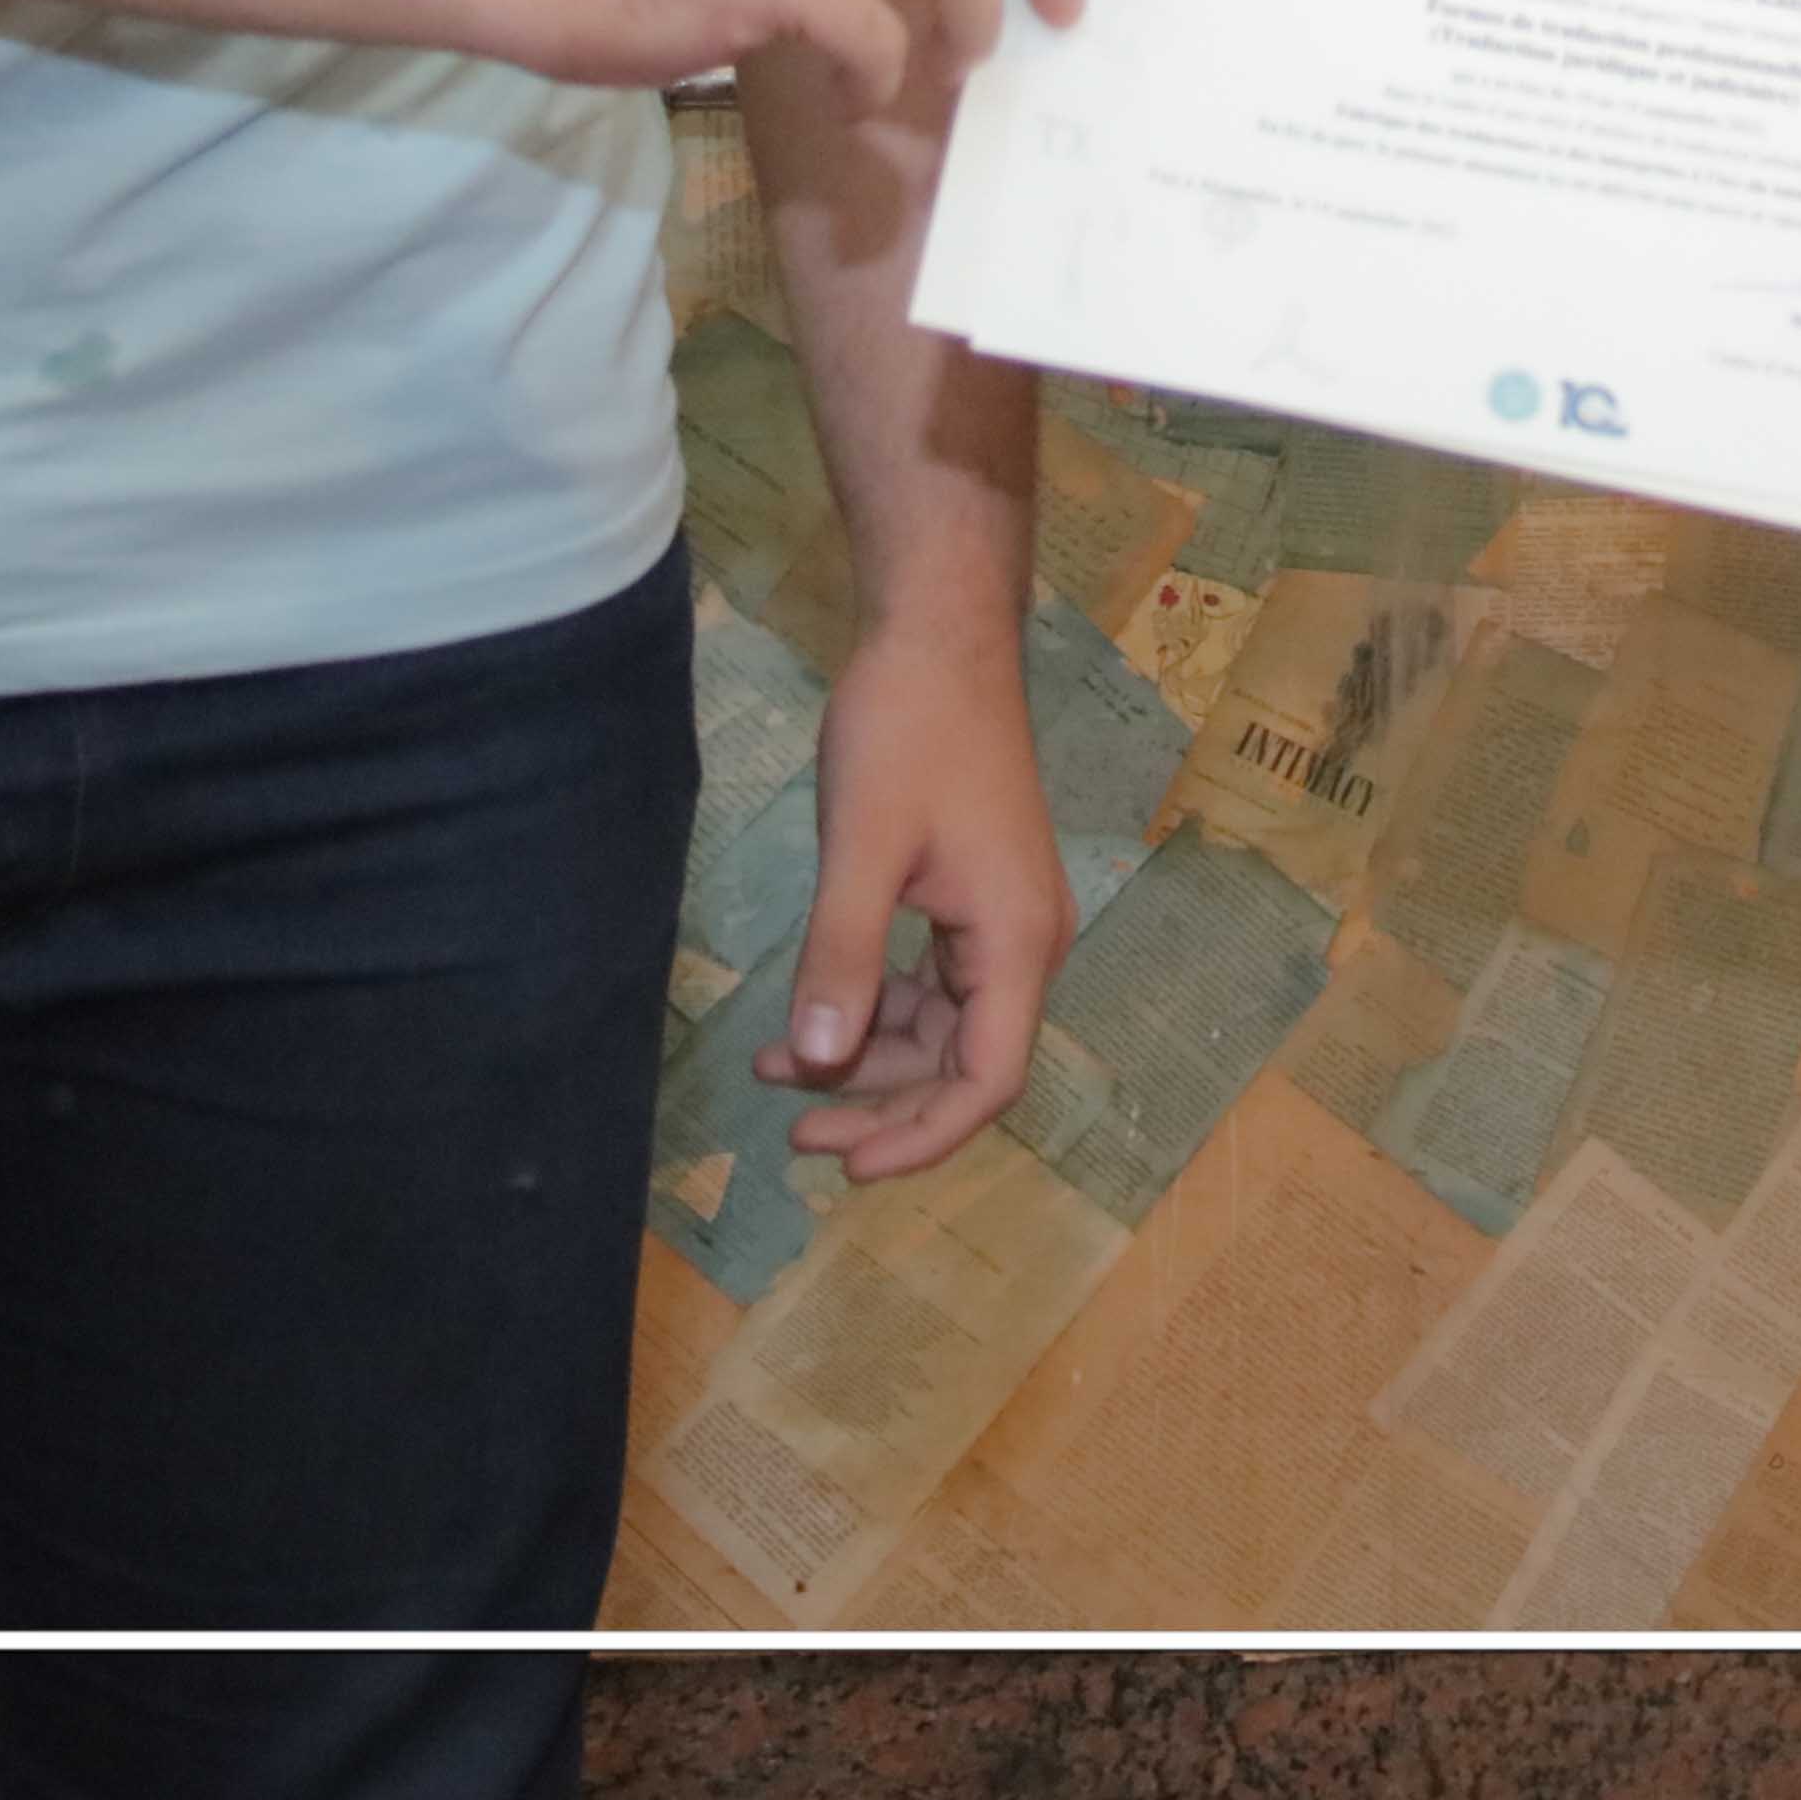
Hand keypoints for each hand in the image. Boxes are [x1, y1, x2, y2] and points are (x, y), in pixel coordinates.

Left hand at [774, 605, 1066, 1181]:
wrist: (940, 635)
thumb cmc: (908, 729)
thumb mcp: (863, 844)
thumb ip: (842, 955)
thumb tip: (819, 1060)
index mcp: (1017, 942)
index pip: (986, 1080)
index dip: (922, 1136)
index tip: (846, 1164)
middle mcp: (1024, 944)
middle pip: (964, 1065)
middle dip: (881, 1105)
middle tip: (793, 1129)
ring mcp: (1001, 922)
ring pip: (942, 1029)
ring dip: (867, 1059)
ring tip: (775, 1073)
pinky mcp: (973, 898)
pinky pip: (929, 984)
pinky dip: (871, 1007)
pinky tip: (804, 1019)